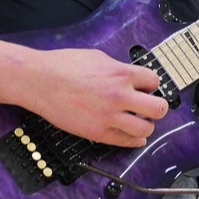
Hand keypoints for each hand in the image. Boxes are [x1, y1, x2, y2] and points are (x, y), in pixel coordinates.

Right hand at [19, 48, 167, 147]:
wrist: (40, 81)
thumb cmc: (63, 66)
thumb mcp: (98, 57)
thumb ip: (118, 68)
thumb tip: (129, 76)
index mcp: (121, 74)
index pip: (154, 81)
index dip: (150, 85)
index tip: (146, 88)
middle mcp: (119, 96)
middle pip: (159, 108)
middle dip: (157, 108)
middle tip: (151, 107)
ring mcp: (109, 116)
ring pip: (146, 129)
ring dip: (147, 126)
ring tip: (140, 122)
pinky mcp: (97, 132)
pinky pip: (126, 141)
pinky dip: (134, 140)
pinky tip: (134, 137)